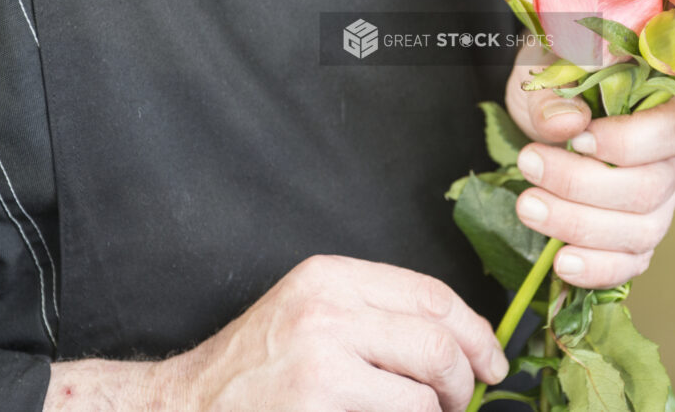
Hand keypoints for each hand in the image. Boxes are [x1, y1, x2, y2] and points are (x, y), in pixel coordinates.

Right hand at [45, 256, 507, 411]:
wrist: (182, 409)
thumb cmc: (254, 371)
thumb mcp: (309, 315)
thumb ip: (374, 315)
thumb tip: (458, 340)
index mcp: (330, 276)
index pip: (432, 294)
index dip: (476, 330)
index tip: (492, 360)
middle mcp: (327, 306)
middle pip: (438, 338)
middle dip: (466, 379)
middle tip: (462, 402)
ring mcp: (322, 354)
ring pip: (427, 385)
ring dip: (439, 411)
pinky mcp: (319, 398)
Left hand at [505, 44, 674, 288]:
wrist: (547, 109)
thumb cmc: (559, 81)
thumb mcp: (548, 73)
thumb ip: (556, 95)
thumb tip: (566, 124)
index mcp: (669, 110)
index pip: (673, 132)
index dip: (628, 143)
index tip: (578, 140)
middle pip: (648, 189)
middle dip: (581, 185)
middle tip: (529, 164)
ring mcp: (660, 206)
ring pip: (639, 231)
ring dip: (577, 225)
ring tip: (527, 207)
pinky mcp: (635, 240)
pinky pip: (629, 265)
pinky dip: (597, 269)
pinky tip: (561, 262)